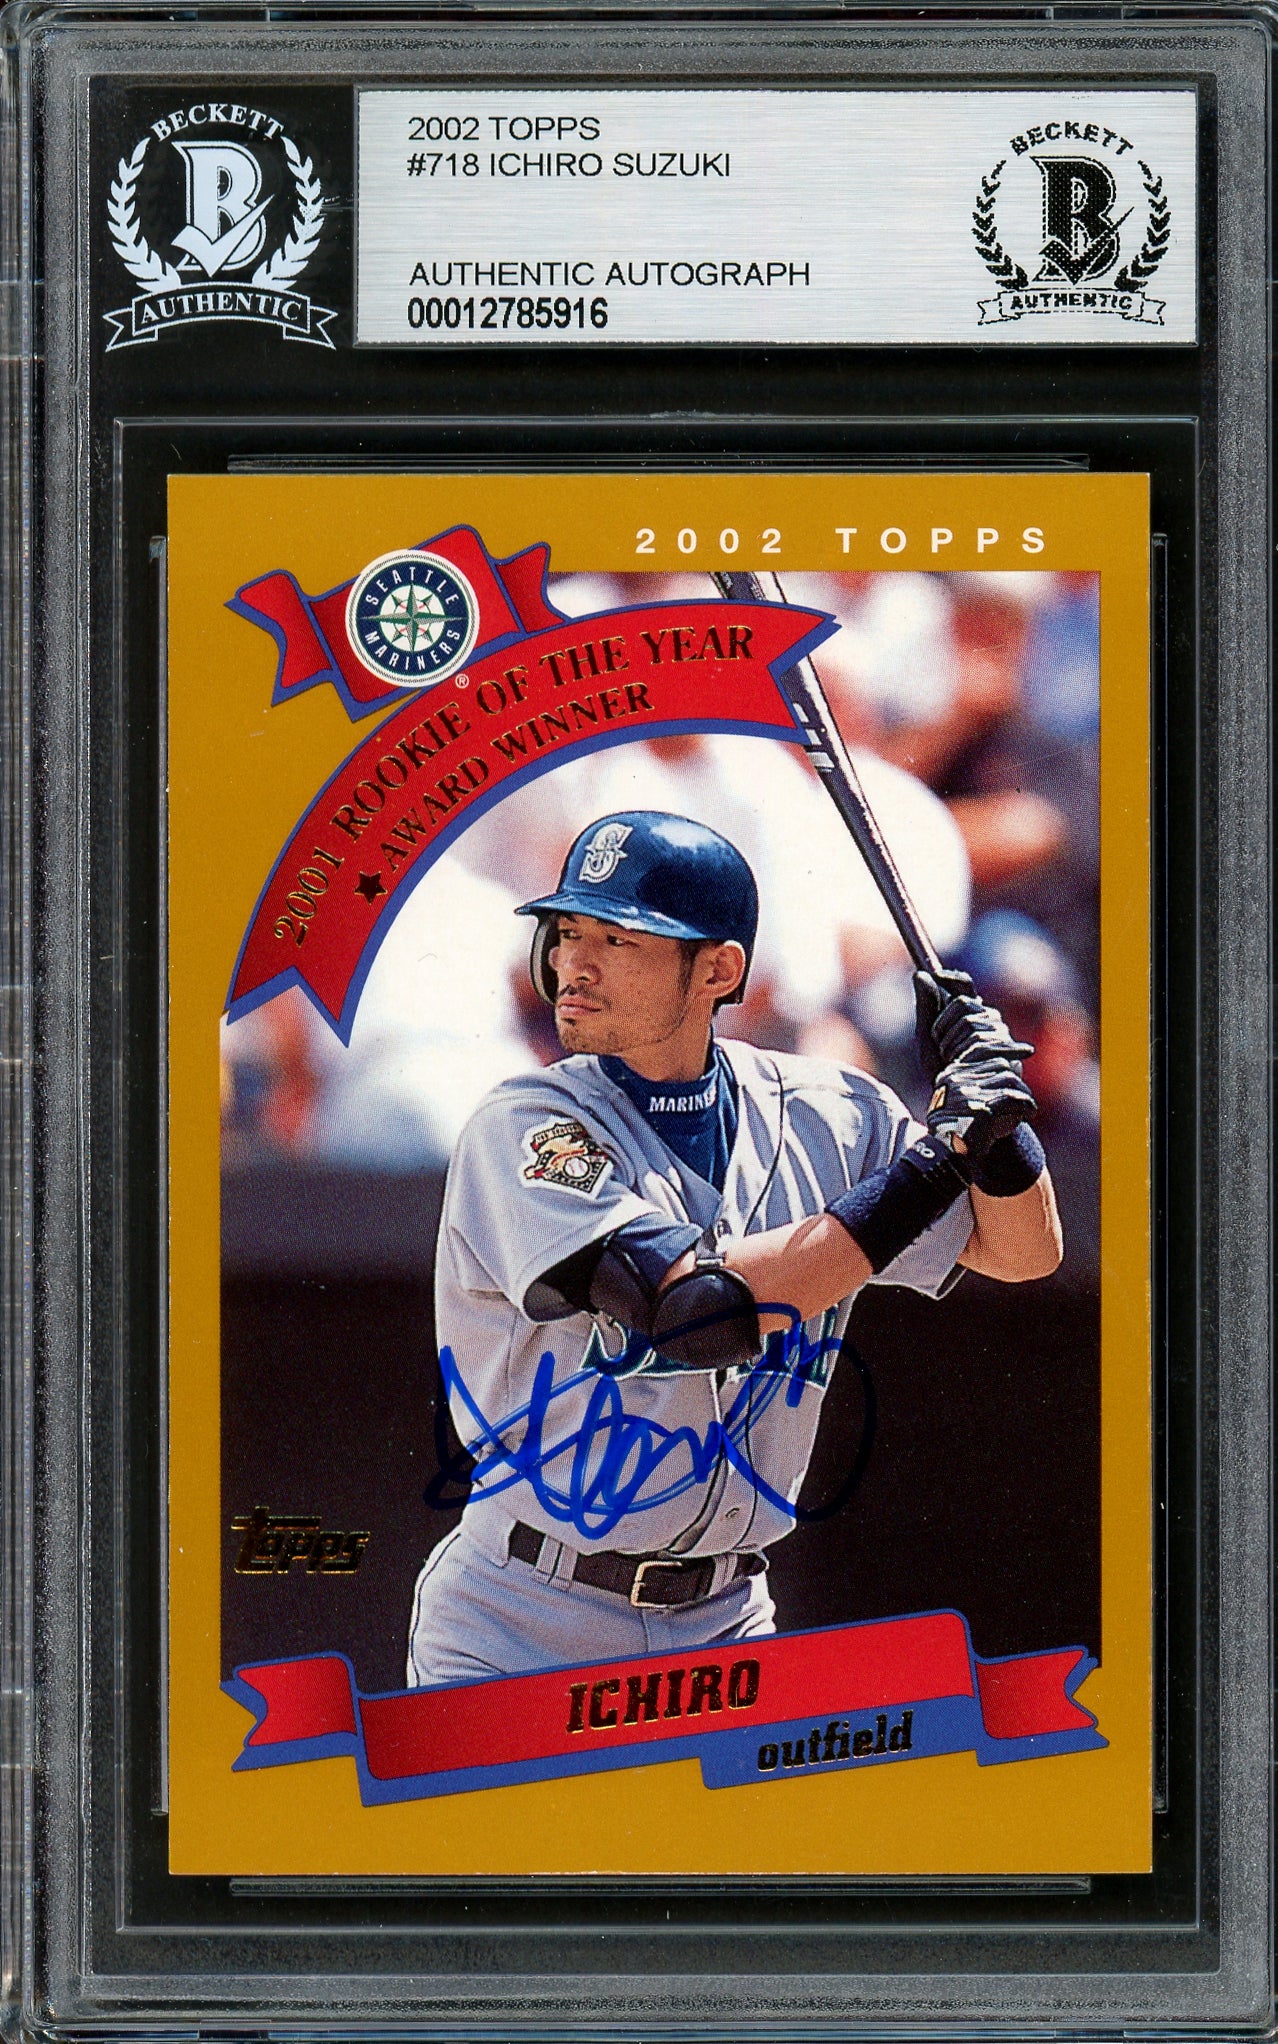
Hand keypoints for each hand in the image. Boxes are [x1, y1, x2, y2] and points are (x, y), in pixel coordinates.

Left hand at [913, 968, 1034, 1083]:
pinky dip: (964, 1055)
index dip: (951, 978)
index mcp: (972, 1016)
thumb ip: (926, 1010)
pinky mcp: (1010, 1055)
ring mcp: (1002, 1038)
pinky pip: (981, 1043)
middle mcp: (990, 1022)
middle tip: (940, 1047)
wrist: (962, 1111)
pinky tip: (962, 1068)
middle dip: (943, 1025)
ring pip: (972, 1023)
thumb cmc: (944, 1075)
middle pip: (965, 1004)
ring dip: (951, 1044)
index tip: (937, 976)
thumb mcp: (928, 1043)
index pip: (965, 986)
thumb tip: (920, 974)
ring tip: (951, 1064)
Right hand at [926, 1046, 1037, 1165]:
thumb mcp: (959, 1104)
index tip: (1028, 1050)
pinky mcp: (982, 1109)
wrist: (945, 1158)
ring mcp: (968, 1093)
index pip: (981, 1049)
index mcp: (950, 1076)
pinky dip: (1027, 1105)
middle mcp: (956, 1080)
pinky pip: (1015, 1098)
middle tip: (1024, 1099)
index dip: (1008, 1048)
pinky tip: (1029, 1113)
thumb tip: (1011, 1067)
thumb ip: (977, 1085)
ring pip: (1010, 1080)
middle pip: (1000, 1065)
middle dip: (1017, 1082)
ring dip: (1024, 1095)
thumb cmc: (956, 1134)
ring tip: (1027, 1110)